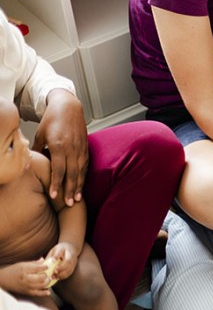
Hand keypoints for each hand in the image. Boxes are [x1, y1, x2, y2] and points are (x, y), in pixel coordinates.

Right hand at [0, 261, 53, 295]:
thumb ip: (34, 263)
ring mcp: (26, 287)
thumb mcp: (22, 264)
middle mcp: (26, 279)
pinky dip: (43, 293)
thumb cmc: (14, 270)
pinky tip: (48, 292)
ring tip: (49, 279)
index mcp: (24, 270)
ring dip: (47, 282)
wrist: (4, 280)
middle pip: (41, 278)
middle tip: (50, 273)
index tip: (48, 266)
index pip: (37, 268)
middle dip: (47, 275)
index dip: (45, 267)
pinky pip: (37, 294)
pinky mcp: (26, 292)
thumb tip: (44, 259)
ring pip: (40, 286)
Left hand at [32, 89, 87, 205]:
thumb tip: (30, 164)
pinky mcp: (86, 147)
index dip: (56, 183)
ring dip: (79, 186)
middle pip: (72, 173)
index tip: (53, 195)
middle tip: (70, 203)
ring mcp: (81, 148)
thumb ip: (37, 150)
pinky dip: (84, 176)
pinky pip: (86, 165)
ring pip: (81, 171)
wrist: (69, 106)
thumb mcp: (40, 134)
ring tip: (77, 199)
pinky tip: (82, 184)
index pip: (58, 169)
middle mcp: (72, 148)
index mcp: (59, 145)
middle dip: (71, 189)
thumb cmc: (52, 120)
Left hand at [46, 243, 77, 280]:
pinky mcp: (73, 267)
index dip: (58, 259)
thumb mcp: (55, 249)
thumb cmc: (61, 249)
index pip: (62, 253)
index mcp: (66, 250)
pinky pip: (69, 273)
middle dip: (61, 269)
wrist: (72, 248)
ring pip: (69, 269)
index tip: (53, 264)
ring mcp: (74, 262)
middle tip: (53, 273)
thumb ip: (51, 256)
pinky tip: (57, 278)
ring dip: (61, 275)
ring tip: (53, 277)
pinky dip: (63, 276)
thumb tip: (44, 264)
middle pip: (68, 263)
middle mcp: (72, 256)